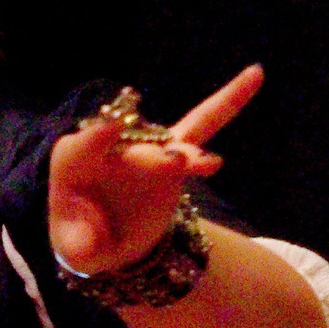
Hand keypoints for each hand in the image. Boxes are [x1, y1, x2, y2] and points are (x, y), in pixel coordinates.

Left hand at [47, 64, 261, 276]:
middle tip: (177, 164)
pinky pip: (204, 126)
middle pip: (132, 148)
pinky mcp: (175, 154)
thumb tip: (90, 249)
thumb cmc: (84, 239)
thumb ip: (80, 248)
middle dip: (154, 155)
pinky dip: (229, 102)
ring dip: (187, 150)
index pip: (80, 147)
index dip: (95, 137)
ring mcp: (146, 147)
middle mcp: (111, 145)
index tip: (112, 125)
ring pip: (171, 138)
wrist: (112, 239)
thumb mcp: (77, 252)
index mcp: (74, 163)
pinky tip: (254, 76)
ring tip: (205, 165)